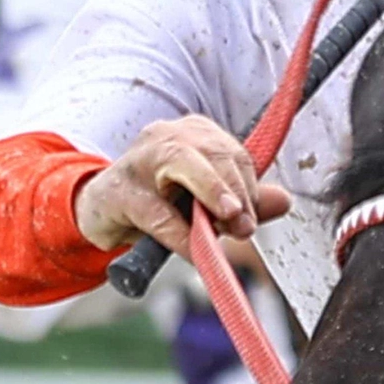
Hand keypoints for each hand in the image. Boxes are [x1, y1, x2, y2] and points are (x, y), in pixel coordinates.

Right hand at [74, 114, 291, 257]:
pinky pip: (156, 212)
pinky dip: (179, 233)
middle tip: (244, 227)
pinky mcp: (118, 192)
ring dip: (213, 195)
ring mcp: (138, 159)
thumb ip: (244, 202)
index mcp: (193, 133)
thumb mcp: (205, 204)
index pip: (233, 153)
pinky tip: (194, 250)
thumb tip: (284, 201)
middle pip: (215, 153)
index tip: (250, 218)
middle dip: (236, 192)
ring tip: (231, 221)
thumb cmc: (158, 204)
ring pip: (184, 164)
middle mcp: (166, 136)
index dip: (249, 187)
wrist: (99, 213)